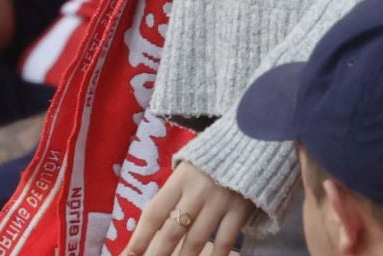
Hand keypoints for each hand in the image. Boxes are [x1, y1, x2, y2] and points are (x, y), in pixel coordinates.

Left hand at [129, 161, 256, 255]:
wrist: (253, 138)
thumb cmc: (215, 155)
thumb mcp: (189, 164)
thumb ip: (175, 189)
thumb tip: (157, 218)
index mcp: (179, 180)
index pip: (154, 213)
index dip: (140, 237)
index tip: (129, 255)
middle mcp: (196, 192)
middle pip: (172, 230)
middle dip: (158, 253)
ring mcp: (219, 201)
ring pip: (197, 239)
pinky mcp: (240, 209)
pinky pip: (226, 239)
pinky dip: (217, 255)